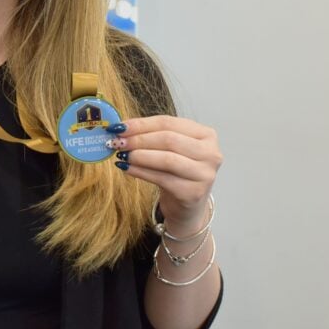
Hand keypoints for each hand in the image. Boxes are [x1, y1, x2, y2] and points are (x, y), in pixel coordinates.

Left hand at [109, 116, 222, 234]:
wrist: (188, 206)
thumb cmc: (178, 172)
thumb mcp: (170, 149)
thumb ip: (152, 135)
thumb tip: (122, 128)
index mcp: (206, 135)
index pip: (169, 123)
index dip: (142, 124)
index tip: (119, 126)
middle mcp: (211, 153)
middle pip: (169, 139)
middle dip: (139, 139)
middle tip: (118, 141)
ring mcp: (204, 174)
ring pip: (166, 159)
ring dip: (139, 155)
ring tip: (121, 154)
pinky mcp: (193, 193)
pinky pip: (162, 178)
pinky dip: (141, 172)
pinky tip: (126, 168)